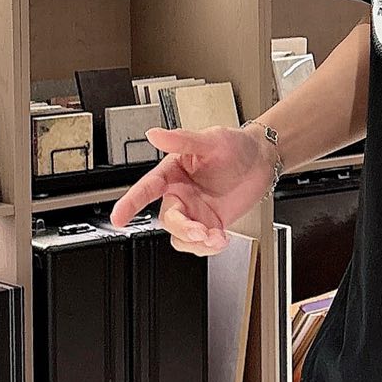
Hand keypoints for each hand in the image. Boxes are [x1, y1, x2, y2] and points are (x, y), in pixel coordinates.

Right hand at [108, 124, 273, 254]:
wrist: (262, 161)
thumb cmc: (235, 145)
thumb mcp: (209, 140)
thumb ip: (181, 140)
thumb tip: (155, 134)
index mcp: (172, 173)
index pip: (146, 188)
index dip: (130, 203)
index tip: (118, 218)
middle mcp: (180, 194)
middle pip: (168, 219)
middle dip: (183, 228)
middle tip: (200, 230)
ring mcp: (195, 211)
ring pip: (181, 237)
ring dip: (196, 242)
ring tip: (215, 236)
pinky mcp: (210, 224)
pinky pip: (199, 244)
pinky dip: (209, 247)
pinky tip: (221, 238)